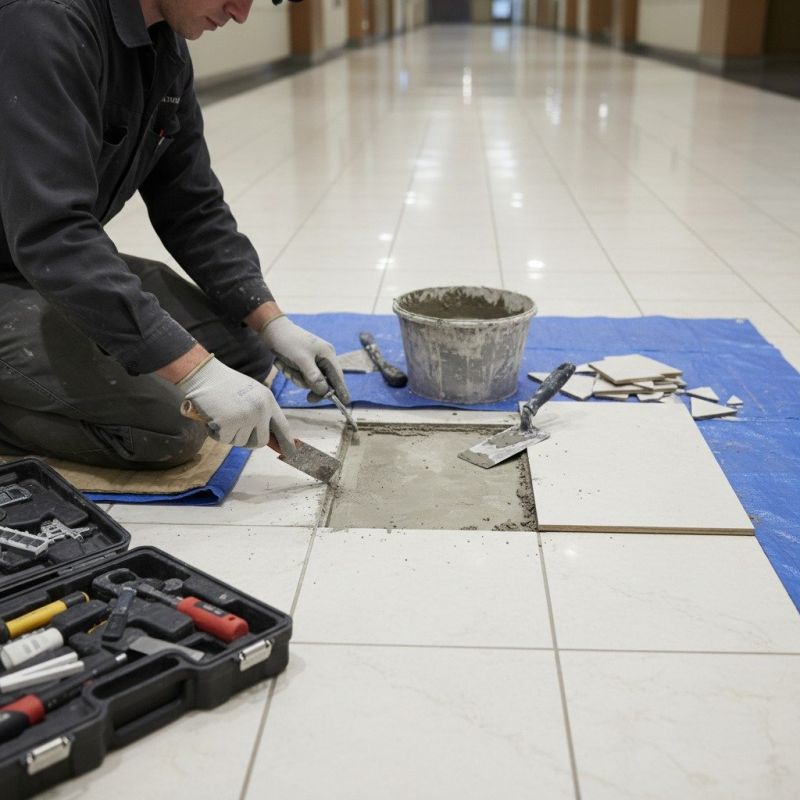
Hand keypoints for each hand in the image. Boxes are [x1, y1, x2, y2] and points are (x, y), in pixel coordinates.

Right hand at [177, 356, 294, 451]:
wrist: (203, 375)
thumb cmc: (225, 384)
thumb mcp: (251, 393)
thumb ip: (262, 412)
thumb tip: (267, 438)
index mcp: (268, 400)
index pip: (282, 426)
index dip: (287, 442)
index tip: (292, 453)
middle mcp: (260, 410)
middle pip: (260, 441)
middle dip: (249, 440)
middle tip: (235, 428)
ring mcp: (245, 417)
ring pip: (240, 442)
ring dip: (229, 434)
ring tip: (222, 414)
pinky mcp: (228, 424)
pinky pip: (224, 440)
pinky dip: (216, 433)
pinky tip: (212, 417)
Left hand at [259, 315, 349, 403]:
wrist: (270, 329)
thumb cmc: (288, 342)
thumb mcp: (301, 360)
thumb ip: (314, 376)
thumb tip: (324, 391)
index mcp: (327, 354)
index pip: (338, 377)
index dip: (342, 390)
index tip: (346, 403)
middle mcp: (323, 358)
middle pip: (324, 382)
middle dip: (311, 385)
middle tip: (308, 399)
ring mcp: (312, 360)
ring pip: (309, 380)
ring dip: (296, 377)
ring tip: (285, 365)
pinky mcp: (302, 362)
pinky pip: (300, 375)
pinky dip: (290, 373)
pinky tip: (281, 363)